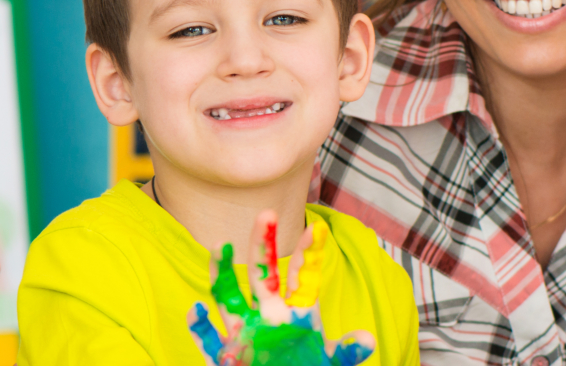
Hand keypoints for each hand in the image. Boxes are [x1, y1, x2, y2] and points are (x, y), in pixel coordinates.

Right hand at [186, 211, 375, 365]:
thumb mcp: (328, 362)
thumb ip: (345, 352)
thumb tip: (369, 340)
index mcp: (296, 312)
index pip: (301, 276)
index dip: (308, 254)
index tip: (317, 229)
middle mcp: (267, 314)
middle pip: (262, 274)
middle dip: (263, 245)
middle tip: (266, 214)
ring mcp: (244, 331)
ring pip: (227, 296)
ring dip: (221, 272)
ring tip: (218, 245)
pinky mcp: (225, 354)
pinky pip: (208, 337)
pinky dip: (199, 326)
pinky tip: (196, 310)